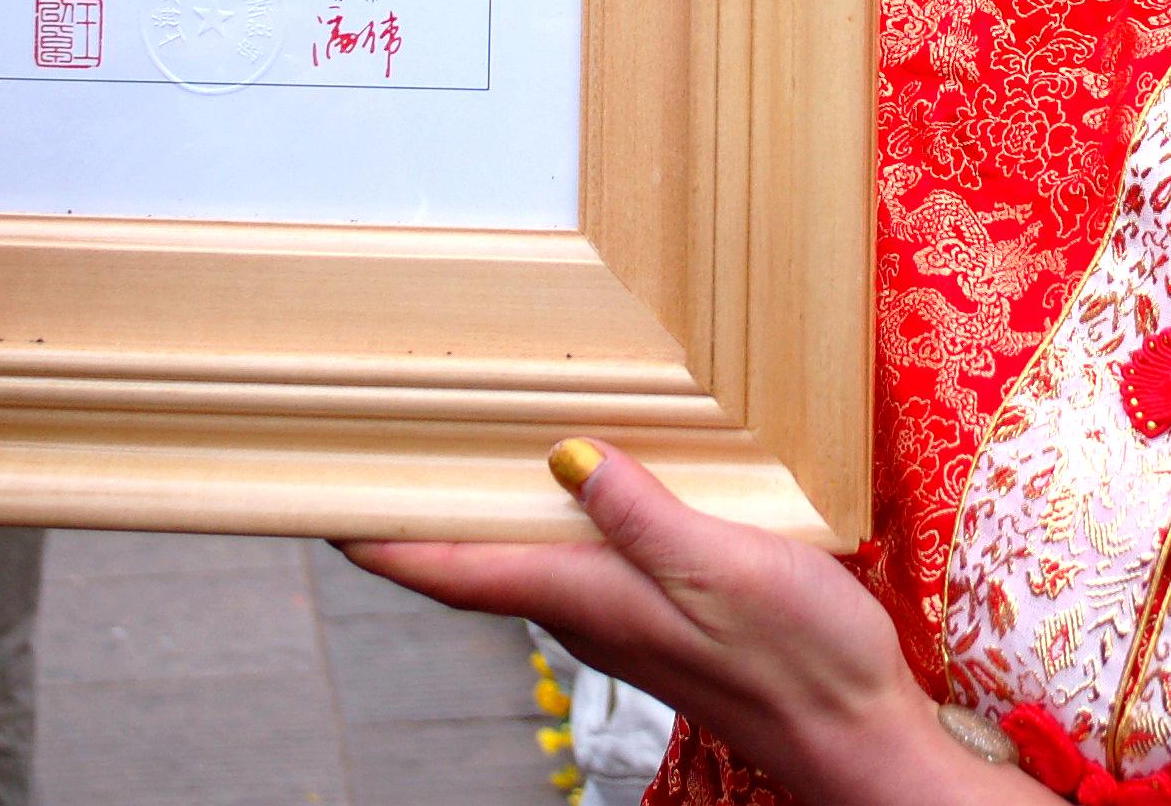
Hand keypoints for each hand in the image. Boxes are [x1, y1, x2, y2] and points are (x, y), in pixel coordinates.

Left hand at [341, 444, 1040, 804]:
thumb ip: (639, 511)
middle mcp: (587, 612)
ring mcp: (622, 616)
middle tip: (379, 440)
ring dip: (489, 504)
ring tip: (461, 441)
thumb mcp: (722, 565)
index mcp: (584, 598)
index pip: (451, 567)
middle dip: (422, 505)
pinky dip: (558, 513)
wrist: (855, 732)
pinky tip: (579, 478)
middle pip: (475, 557)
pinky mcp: (662, 611)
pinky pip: (583, 555)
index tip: (315, 500)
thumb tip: (562, 457)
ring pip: (527, 553)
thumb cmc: (798, 656)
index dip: (379, 536)